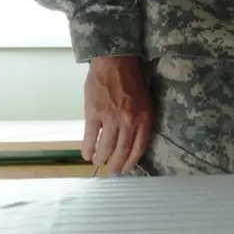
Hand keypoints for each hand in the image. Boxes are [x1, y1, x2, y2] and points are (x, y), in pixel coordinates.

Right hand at [82, 54, 152, 174]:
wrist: (115, 63)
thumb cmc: (132, 80)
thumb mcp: (146, 101)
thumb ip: (141, 120)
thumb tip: (134, 141)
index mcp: (144, 118)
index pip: (139, 147)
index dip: (132, 161)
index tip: (127, 168)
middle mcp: (129, 121)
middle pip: (122, 151)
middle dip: (117, 165)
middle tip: (112, 171)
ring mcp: (110, 118)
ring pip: (106, 147)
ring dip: (101, 159)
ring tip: (99, 163)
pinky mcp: (93, 114)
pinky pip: (90, 138)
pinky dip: (88, 149)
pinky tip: (86, 155)